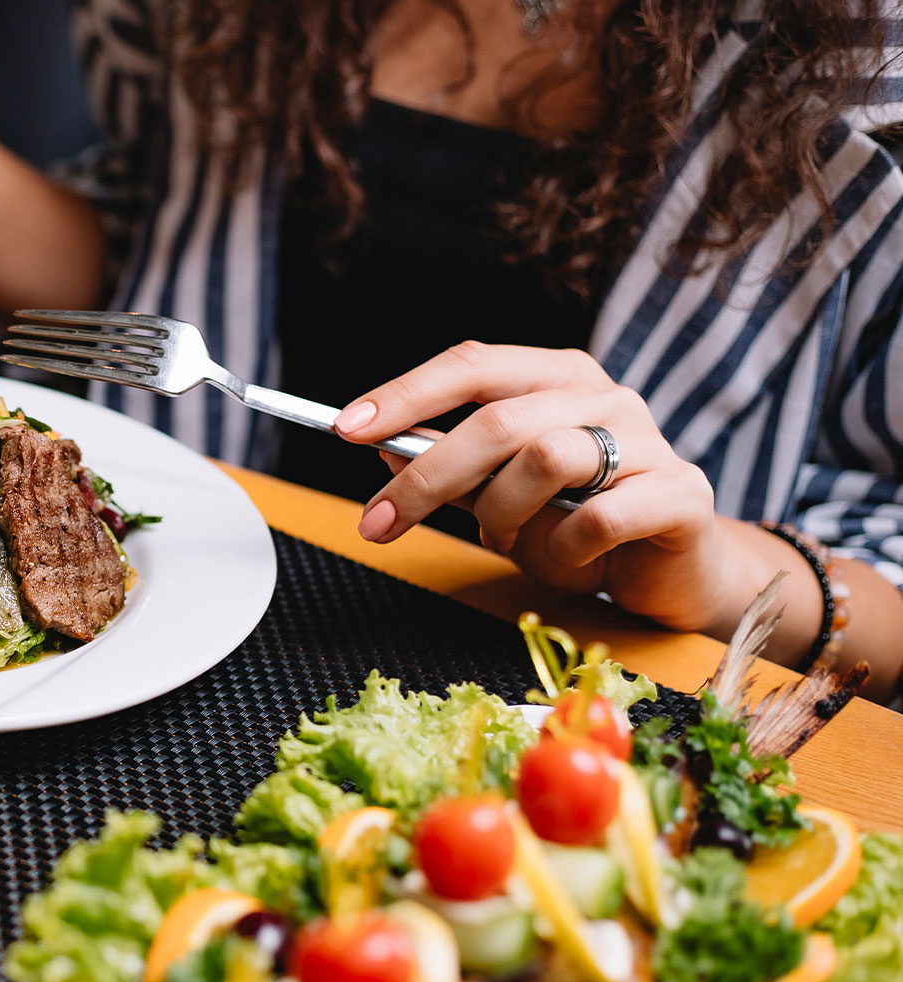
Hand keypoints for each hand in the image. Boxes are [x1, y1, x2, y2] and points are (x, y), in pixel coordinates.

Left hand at [334, 342, 754, 632]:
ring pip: (545, 460)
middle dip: (425, 476)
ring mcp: (649, 441)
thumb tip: (379, 446)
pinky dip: (564, 549)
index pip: (472, 365)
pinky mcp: (681, 494)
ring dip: (502, 514)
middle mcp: (604, 395)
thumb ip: (451, 468)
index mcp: (556, 377)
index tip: (345, 428)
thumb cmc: (579, 527)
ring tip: (502, 540)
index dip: (406, 394)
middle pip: (496, 419)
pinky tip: (567, 560)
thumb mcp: (501, 496)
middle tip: (378, 523)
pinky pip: (600, 518)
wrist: (673, 571)